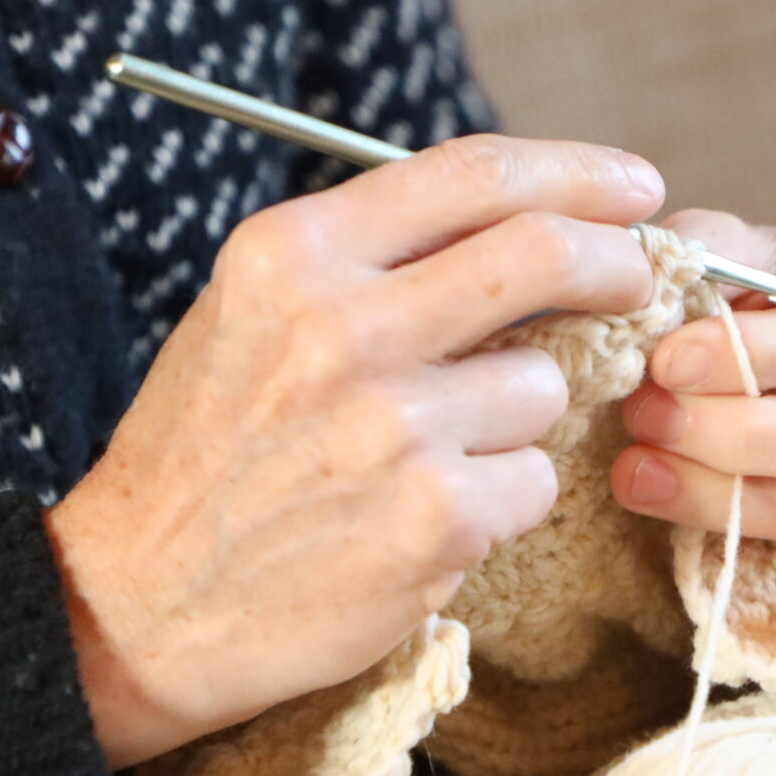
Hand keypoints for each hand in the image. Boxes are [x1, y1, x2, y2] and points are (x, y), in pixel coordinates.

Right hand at [45, 136, 662, 767]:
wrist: (138, 604)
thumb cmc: (211, 454)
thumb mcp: (257, 314)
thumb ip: (376, 262)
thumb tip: (534, 222)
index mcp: (294, 255)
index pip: (473, 174)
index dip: (576, 172)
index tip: (631, 187)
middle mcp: (341, 326)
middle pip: (542, 252)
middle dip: (616, 260)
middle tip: (637, 278)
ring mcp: (392, 425)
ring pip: (544, 383)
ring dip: (523, 417)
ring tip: (437, 455)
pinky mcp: (434, 519)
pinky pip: (534, 480)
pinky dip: (505, 500)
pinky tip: (427, 520)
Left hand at [610, 212, 775, 634]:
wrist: (763, 335)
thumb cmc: (750, 282)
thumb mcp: (730, 241)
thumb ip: (701, 254)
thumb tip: (656, 294)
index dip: (754, 357)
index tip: (666, 361)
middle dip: (739, 435)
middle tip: (645, 414)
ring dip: (730, 499)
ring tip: (638, 472)